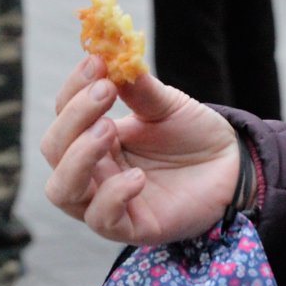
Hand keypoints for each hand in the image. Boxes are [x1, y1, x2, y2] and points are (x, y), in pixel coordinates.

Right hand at [41, 56, 239, 246]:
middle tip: (104, 92)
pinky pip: (102, 219)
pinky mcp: (129, 227)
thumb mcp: (168, 105)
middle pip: (54, 149)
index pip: (64, 114)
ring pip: (62, 190)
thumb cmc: (193, 134)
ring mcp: (106, 200)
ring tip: (109, 129)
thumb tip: (115, 57)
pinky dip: (112, 196)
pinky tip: (138, 177)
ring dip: (78, 158)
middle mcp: (92, 170)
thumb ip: (141, 89)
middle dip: (73, 119)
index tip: (96, 61)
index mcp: (95, 136)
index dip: (74, 88)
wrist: (230, 164)